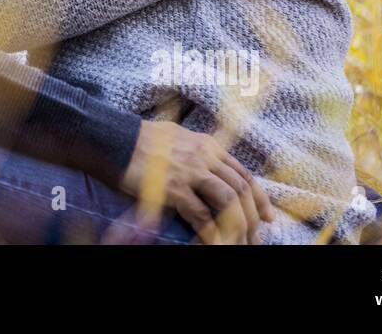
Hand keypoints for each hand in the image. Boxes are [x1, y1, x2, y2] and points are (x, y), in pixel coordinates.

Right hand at [121, 119, 274, 244]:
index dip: (260, 198)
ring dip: (236, 227)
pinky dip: (211, 232)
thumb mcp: (178, 137)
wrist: (114, 140)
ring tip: (238, 244)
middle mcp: (204, 157)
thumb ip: (198, 153)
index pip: (244, 174)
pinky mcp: (173, 188)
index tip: (267, 217)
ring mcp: (190, 172)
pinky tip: (214, 242)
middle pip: (240, 190)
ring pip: (227, 202)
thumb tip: (212, 171)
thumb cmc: (141, 140)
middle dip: (252, 218)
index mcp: (208, 146)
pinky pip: (201, 215)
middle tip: (254, 239)